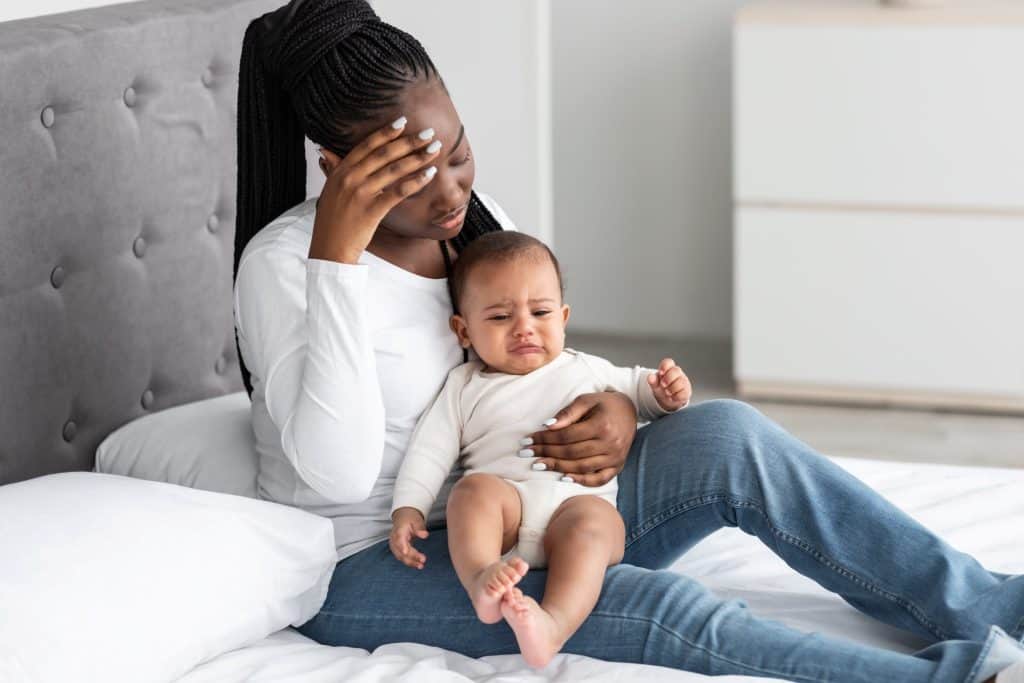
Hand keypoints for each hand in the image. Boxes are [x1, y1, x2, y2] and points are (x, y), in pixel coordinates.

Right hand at [309, 116, 441, 263]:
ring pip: (393, 170)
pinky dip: (415, 181)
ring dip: (417, 157)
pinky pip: (398, 192)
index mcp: (340, 171)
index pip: (366, 146)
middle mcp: (349, 178)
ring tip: (434, 149)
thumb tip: (326, 150)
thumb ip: (333, 169)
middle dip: (408, 141)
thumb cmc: (332, 222)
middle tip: (428, 132)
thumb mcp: (329, 191)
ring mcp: (360, 193)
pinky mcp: (371, 210)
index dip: (386, 133)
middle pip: (384, 154)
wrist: (329, 250)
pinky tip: (429, 174)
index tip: (403, 122)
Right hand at [389, 507, 428, 568]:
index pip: (399, 538)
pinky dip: (409, 562)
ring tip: (421, 566)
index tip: (406, 552)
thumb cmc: (410, 519)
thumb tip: (424, 535)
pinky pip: (402, 557)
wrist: (402, 518)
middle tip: (423, 560)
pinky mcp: (397, 550)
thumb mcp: (416, 520)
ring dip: (410, 562)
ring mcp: (394, 545)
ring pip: (400, 556)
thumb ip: (420, 527)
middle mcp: (394, 539)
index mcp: (399, 530)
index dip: (402, 546)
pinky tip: (417, 565)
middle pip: (401, 549)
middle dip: (411, 556)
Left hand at [525, 391, 636, 486]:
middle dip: (546, 452)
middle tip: (527, 453)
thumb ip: (568, 413)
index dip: (545, 438)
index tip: (528, 439)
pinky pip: (600, 479)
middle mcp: (610, 444)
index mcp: (602, 425)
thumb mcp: (586, 400)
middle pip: (571, 453)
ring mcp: (615, 457)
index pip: (566, 436)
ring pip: (582, 467)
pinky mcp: (618, 466)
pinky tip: (564, 478)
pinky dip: (582, 481)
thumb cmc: (604, 403)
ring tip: (539, 465)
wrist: (630, 410)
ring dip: (558, 467)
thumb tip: (547, 426)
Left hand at [647, 358, 690, 410]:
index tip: (660, 373)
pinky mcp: (686, 391)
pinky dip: (676, 396)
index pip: (668, 362)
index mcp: (668, 369)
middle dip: (668, 378)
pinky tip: (672, 397)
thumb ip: (653, 381)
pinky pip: (684, 392)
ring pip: (681, 381)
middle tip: (663, 385)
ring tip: (667, 393)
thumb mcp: (656, 384)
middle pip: (676, 370)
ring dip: (672, 388)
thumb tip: (650, 377)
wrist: (670, 399)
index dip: (665, 366)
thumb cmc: (663, 387)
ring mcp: (683, 382)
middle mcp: (677, 374)